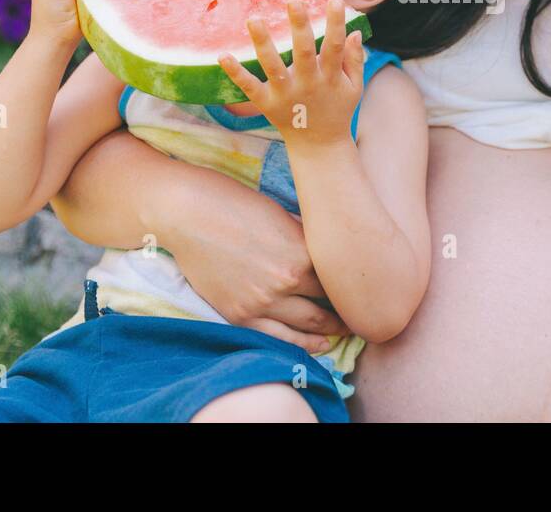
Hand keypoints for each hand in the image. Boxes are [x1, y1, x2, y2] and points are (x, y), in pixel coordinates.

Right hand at [160, 172, 350, 353]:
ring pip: (306, 328)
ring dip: (328, 334)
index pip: (338, 280)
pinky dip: (299, 345)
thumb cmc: (235, 204)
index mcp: (302, 253)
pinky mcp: (239, 314)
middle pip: (327, 307)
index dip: (352, 287)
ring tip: (342, 334)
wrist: (188, 215)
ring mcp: (261, 302)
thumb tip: (325, 252)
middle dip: (346, 315)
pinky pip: (275, 339)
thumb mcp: (283, 216)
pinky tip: (315, 347)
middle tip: (360, 317)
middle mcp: (286, 282)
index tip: (362, 291)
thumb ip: (305, 240)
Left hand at [218, 0, 363, 147]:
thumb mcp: (354, 87)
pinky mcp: (267, 104)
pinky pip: (249, 87)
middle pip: (304, 52)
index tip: (335, 1)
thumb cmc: (338, 110)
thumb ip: (355, 59)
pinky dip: (236, 73)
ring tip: (253, 19)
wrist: (319, 145)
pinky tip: (223, 56)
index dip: (336, 24)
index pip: (334, 47)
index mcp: (330, 78)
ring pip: (273, 66)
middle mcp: (308, 84)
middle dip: (299, 27)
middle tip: (293, 1)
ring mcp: (285, 95)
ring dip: (263, 43)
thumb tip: (355, 31)